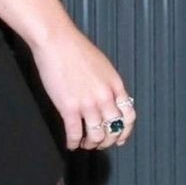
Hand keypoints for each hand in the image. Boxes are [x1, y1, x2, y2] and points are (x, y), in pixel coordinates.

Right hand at [30, 24, 136, 152]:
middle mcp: (105, 97)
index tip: (119, 139)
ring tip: (84, 144)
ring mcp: (87, 104)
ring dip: (90, 144)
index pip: (129, 116)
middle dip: (107, 141)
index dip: (126, 132)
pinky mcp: (68, 107)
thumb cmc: (75, 49)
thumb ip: (108, 84)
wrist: (56, 40)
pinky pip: (74, 133)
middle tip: (99, 144)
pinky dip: (73, 142)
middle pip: (114, 129)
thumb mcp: (102, 66)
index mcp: (115, 85)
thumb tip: (108, 99)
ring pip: (96, 136)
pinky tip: (70, 143)